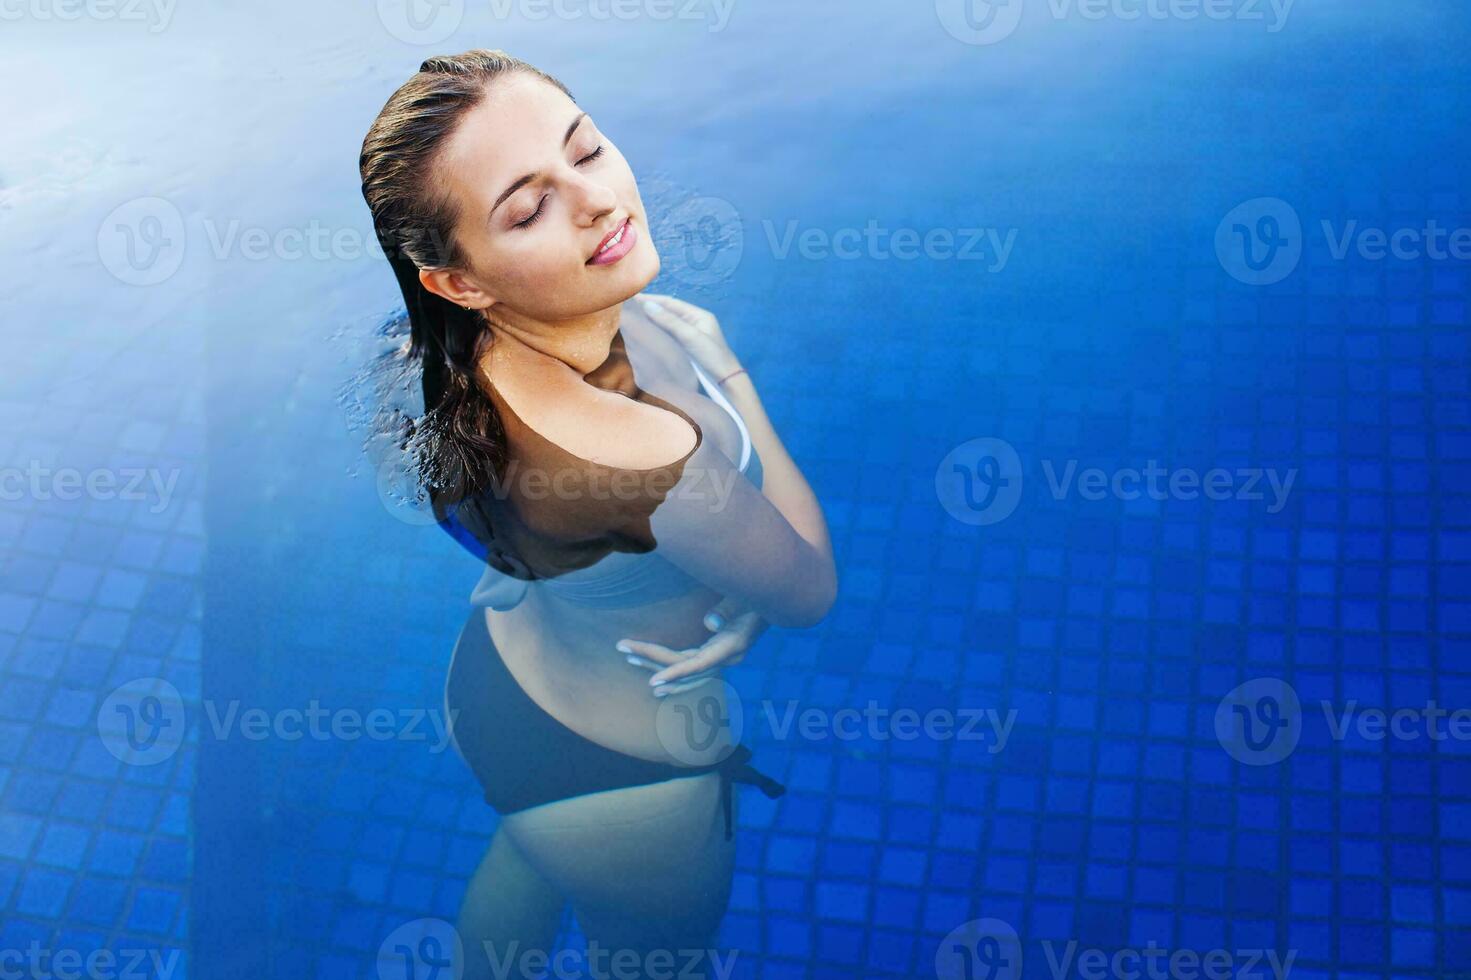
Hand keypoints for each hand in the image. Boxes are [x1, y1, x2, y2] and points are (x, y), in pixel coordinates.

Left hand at [616, 596, 768, 696]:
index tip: (652, 682)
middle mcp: (727, 657)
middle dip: (651, 657)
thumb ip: (728, 608)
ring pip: (685, 669)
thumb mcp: (747, 595)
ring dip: (657, 665)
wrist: (780, 598)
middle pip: (684, 665)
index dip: (675, 673)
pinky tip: (655, 675)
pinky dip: (672, 669)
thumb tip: (709, 624)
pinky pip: (691, 665)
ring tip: (630, 660)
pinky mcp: (718, 652)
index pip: (699, 664)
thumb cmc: (760, 591)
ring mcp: (723, 657)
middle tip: (622, 647)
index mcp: (733, 647)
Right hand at [638, 294, 742, 379]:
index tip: (633, 297)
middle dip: (650, 308)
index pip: (671, 303)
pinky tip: (647, 334)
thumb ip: (670, 321)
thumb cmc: (712, 357)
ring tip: (633, 318)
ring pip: (668, 324)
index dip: (652, 300)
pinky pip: (670, 335)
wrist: (726, 382)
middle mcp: (694, 323)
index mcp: (699, 316)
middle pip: (669, 312)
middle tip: (628, 307)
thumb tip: (648, 305)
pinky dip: (658, 332)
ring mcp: (691, 336)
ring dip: (653, 320)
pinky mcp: (687, 348)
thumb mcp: (691, 337)